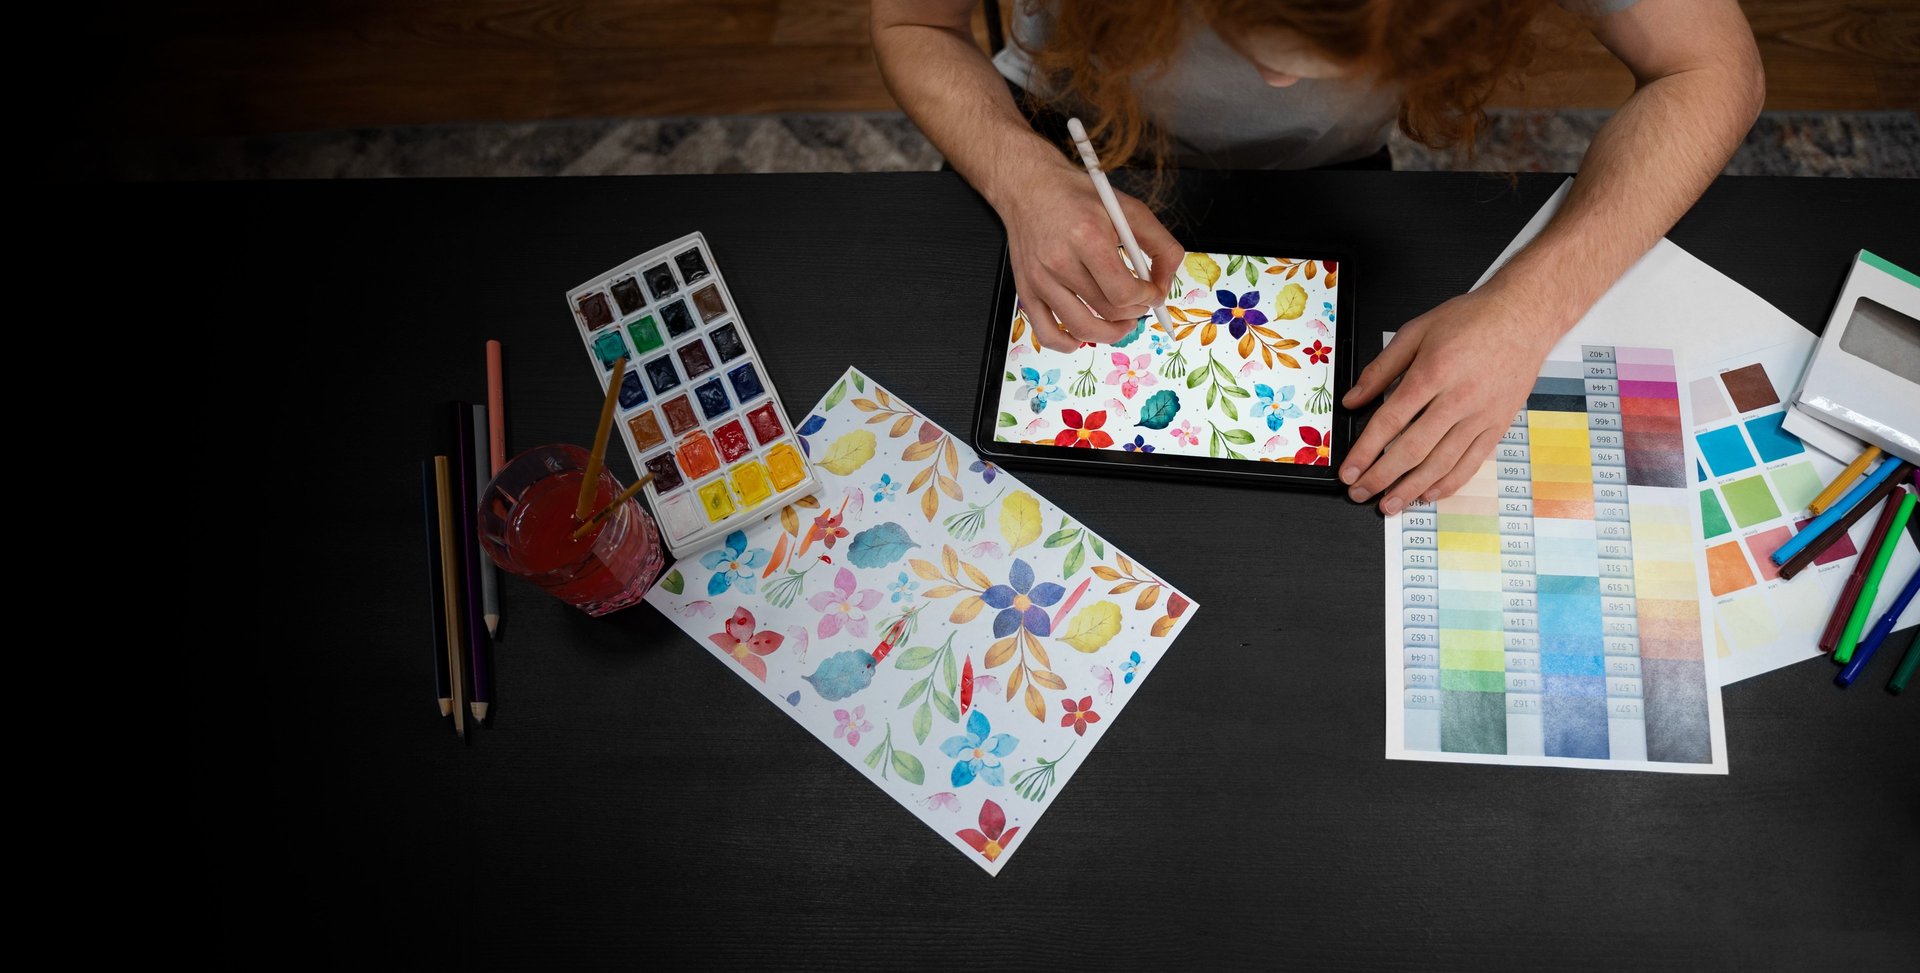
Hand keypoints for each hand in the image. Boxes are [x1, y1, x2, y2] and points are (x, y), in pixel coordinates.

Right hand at [995, 161, 1182, 351]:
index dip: (1147, 299)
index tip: (1153, 293)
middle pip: (1106, 311)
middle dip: (1134, 313)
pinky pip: (1046, 334)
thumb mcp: (1128, 209)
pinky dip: (1068, 344)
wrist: (1028, 187)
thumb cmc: (1077, 196)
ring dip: (1110, 334)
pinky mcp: (1026, 290)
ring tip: (1121, 324)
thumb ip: (1159, 245)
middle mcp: (1059, 262)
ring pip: (1081, 329)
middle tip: (1140, 304)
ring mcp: (1039, 280)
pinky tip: (1082, 336)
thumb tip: (1165, 284)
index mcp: (1087, 237)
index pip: (1124, 292)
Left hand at [1339, 287, 1555, 514]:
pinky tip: (1428, 494)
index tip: (1349, 471)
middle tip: (1360, 493)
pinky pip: (1471, 463)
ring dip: (1411, 489)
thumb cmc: (1471, 320)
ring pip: (1441, 463)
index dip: (1366, 452)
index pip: (1389, 422)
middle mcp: (1457, 399)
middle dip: (1381, 477)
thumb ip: (1381, 369)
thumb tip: (1353, 399)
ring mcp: (1481, 416)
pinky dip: (1448, 483)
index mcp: (1432, 373)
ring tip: (1389, 505)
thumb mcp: (1416, 331)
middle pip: (1412, 449)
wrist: (1524, 316)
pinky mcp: (1498, 425)